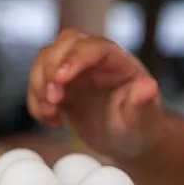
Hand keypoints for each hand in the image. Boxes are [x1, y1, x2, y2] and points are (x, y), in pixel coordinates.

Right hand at [28, 29, 163, 158]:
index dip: (74, 58)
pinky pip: (38, 82)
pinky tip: (52, 121)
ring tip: (51, 112)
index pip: (93, 47)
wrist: (128, 141)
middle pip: (65, 44)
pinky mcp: (61, 85)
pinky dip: (36, 101)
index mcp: (117, 60)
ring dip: (38, 84)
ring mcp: (75, 71)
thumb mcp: (143, 120)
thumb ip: (143, 103)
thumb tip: (147, 87)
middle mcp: (94, 59)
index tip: (60, 79)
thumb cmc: (140, 128)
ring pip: (45, 58)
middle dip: (51, 69)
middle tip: (53, 100)